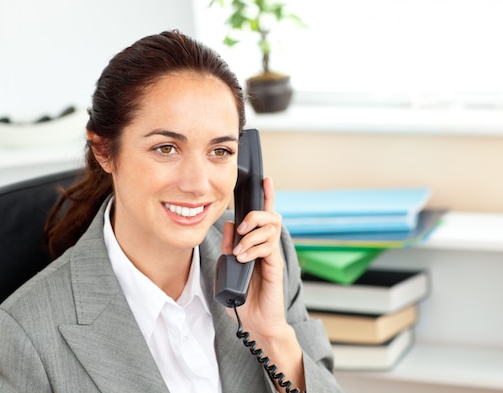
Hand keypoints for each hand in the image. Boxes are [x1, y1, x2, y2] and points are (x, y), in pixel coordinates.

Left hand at [220, 176, 286, 337]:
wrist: (255, 321)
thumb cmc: (242, 296)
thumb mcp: (227, 267)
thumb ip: (228, 245)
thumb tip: (229, 225)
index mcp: (256, 243)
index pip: (262, 215)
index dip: (265, 196)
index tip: (264, 180)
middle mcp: (267, 246)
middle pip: (271, 216)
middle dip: (256, 214)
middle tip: (242, 227)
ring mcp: (272, 256)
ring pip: (270, 229)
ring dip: (252, 234)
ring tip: (240, 250)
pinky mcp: (275, 267)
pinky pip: (268, 247)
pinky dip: (254, 249)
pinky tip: (244, 258)